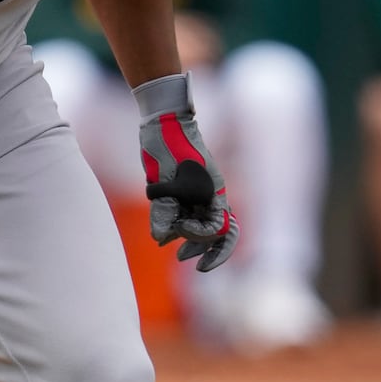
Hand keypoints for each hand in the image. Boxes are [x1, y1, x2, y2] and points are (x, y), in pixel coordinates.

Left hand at [138, 84, 237, 272]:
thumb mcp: (165, 179)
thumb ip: (164, 209)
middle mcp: (208, 196)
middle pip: (217, 233)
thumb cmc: (169, 145)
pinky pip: (185, 216)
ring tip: (177, 252)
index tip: (182, 239)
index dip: (206, 243)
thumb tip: (159, 238)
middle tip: (184, 259)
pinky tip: (163, 233)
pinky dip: (176, 227)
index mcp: (214, 193)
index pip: (221, 230)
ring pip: (200, 227)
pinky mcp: (181, 191)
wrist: (163, 121)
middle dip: (204, 250)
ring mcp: (196, 194)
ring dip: (190, 242)